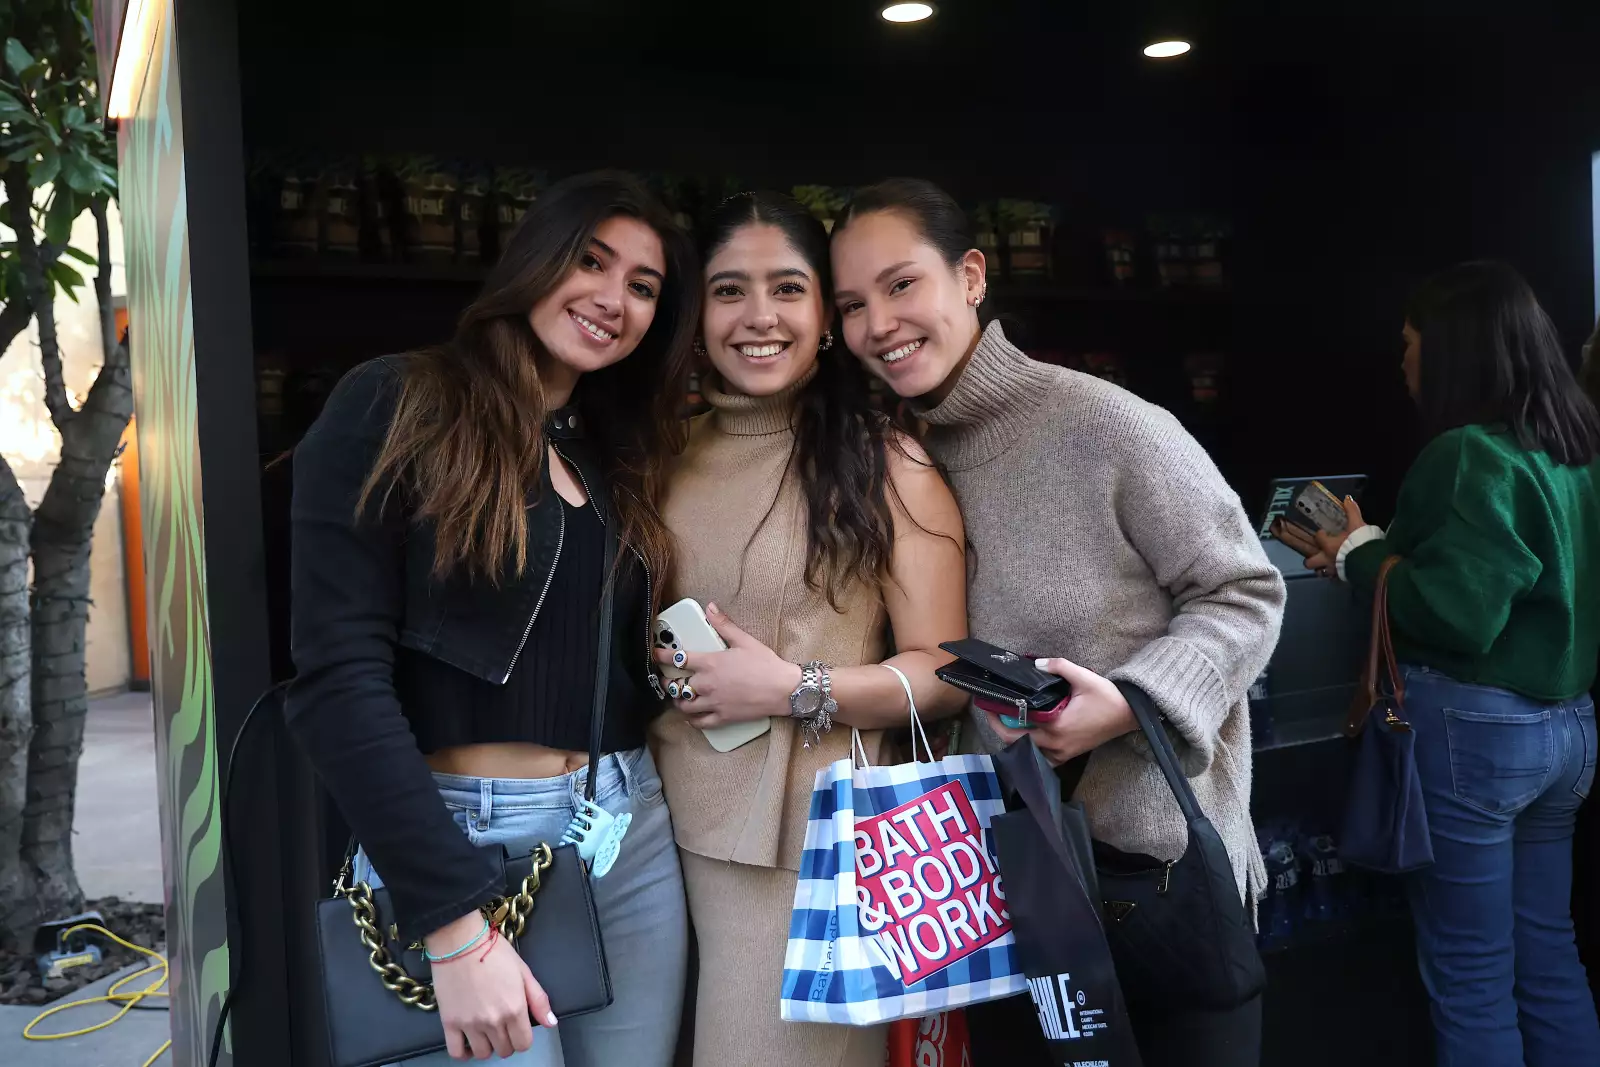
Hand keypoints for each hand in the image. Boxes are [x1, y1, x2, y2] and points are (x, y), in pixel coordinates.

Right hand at [426, 911, 553, 1059]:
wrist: (460, 941)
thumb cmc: (493, 952)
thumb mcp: (523, 971)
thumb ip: (538, 1000)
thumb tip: (551, 1023)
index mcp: (514, 1009)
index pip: (523, 1044)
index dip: (523, 1038)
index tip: (518, 1028)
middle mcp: (493, 1021)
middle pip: (504, 1050)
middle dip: (506, 1041)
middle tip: (502, 1026)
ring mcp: (470, 1024)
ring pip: (482, 1054)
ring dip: (487, 1046)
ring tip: (485, 1032)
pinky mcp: (449, 1023)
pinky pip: (456, 1052)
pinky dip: (463, 1053)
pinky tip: (467, 1042)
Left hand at [652, 603, 801, 727]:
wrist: (783, 689)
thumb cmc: (766, 664)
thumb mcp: (745, 640)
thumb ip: (724, 625)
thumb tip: (710, 608)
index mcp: (711, 663)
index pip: (678, 659)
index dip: (662, 656)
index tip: (654, 654)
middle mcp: (708, 684)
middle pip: (677, 686)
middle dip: (667, 682)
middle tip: (665, 679)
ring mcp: (714, 702)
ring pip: (685, 706)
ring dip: (678, 701)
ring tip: (677, 697)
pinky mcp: (722, 717)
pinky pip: (700, 723)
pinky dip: (691, 720)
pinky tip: (690, 717)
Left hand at [986, 658, 1137, 766]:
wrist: (1130, 715)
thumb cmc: (1107, 697)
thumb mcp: (1083, 676)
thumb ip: (1058, 667)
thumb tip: (1035, 664)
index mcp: (1056, 726)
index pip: (1019, 726)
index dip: (1000, 718)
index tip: (989, 707)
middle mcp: (1057, 744)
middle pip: (1019, 743)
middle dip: (1003, 730)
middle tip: (993, 715)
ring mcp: (1064, 752)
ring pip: (1031, 754)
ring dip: (1018, 742)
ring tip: (1009, 725)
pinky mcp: (1071, 754)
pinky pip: (1045, 760)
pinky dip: (1034, 752)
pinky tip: (1029, 738)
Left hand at [1273, 497, 1364, 579]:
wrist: (1372, 561)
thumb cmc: (1361, 541)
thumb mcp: (1357, 523)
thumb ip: (1351, 511)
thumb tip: (1347, 498)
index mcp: (1328, 545)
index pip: (1317, 537)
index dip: (1320, 534)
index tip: (1323, 532)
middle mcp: (1326, 559)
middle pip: (1309, 562)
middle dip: (1311, 559)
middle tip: (1317, 554)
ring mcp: (1333, 571)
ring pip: (1320, 573)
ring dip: (1322, 569)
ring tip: (1327, 565)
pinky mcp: (1342, 579)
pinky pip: (1335, 580)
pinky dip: (1336, 576)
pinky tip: (1341, 572)